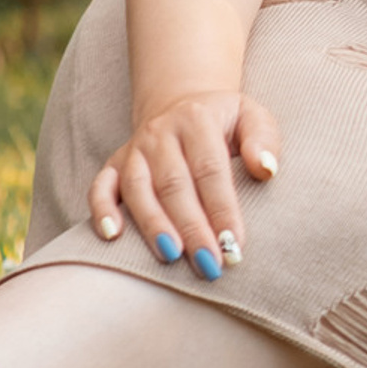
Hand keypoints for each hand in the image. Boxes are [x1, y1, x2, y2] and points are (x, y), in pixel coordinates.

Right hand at [87, 89, 280, 280]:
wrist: (183, 105)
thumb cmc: (225, 121)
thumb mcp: (252, 117)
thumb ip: (262, 139)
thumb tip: (266, 169)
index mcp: (197, 120)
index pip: (210, 170)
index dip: (222, 209)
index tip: (235, 243)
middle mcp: (160, 133)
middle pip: (174, 184)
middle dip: (192, 227)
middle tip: (209, 262)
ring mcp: (134, 149)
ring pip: (138, 189)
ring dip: (153, 224)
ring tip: (171, 256)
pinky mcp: (113, 163)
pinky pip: (100, 187)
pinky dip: (101, 210)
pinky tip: (112, 236)